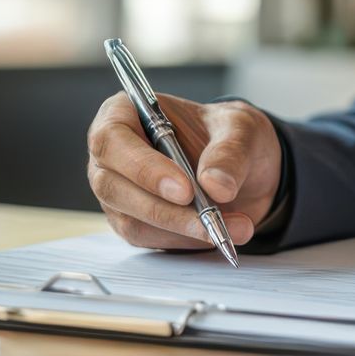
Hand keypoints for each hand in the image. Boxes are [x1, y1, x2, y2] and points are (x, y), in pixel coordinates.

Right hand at [86, 93, 282, 249]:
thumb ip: (229, 151)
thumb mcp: (241, 128)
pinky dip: (185, 241)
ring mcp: (118, 192)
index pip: (112, 140)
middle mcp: (112, 155)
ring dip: (181, 230)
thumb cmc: (228, 136)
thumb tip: (216, 185)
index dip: (144, 168)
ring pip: (131, 220)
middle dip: (162, 208)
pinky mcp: (133, 222)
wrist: (243, 169)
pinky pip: (150, 239)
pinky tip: (218, 233)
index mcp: (123, 114)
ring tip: (227, 228)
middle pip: (113, 186)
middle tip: (208, 218)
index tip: (185, 190)